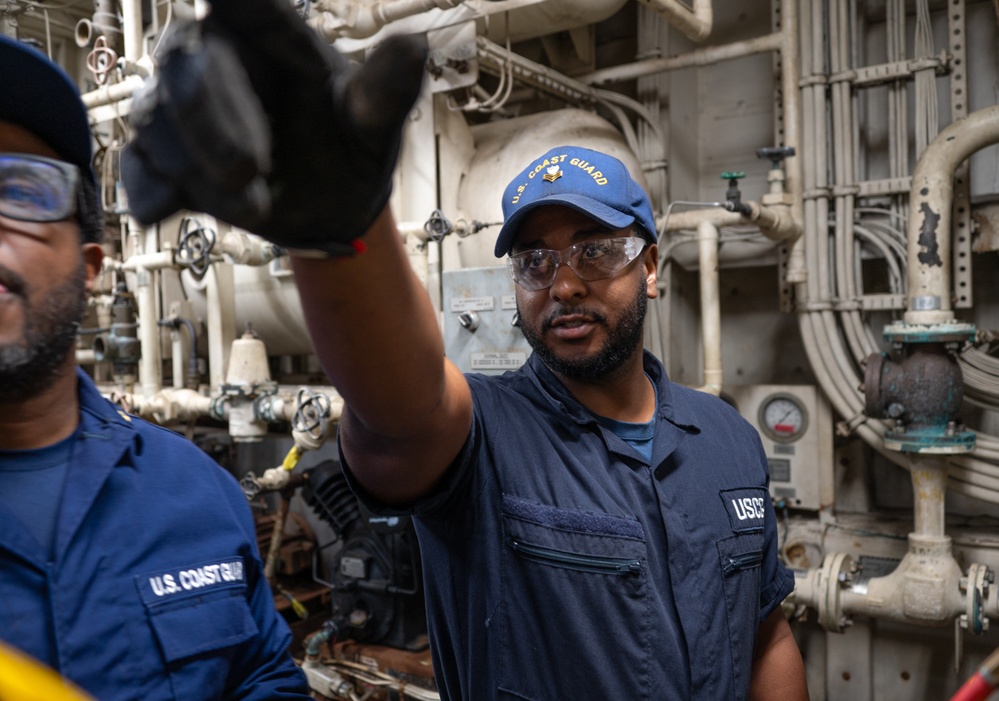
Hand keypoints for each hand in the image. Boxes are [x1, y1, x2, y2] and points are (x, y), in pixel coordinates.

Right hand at [121, 0, 427, 256]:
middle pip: (185, 65)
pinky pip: (139, 168)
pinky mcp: (164, 160)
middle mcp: (214, 59)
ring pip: (158, 122)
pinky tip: (164, 209)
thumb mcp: (374, 122)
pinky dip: (152, 191)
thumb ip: (386, 89)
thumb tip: (414, 46)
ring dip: (200, 170)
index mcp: (267, 34)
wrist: (329, 207)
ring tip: (258, 206)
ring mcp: (181, 110)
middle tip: (252, 170)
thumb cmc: (349, 145)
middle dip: (211, 123)